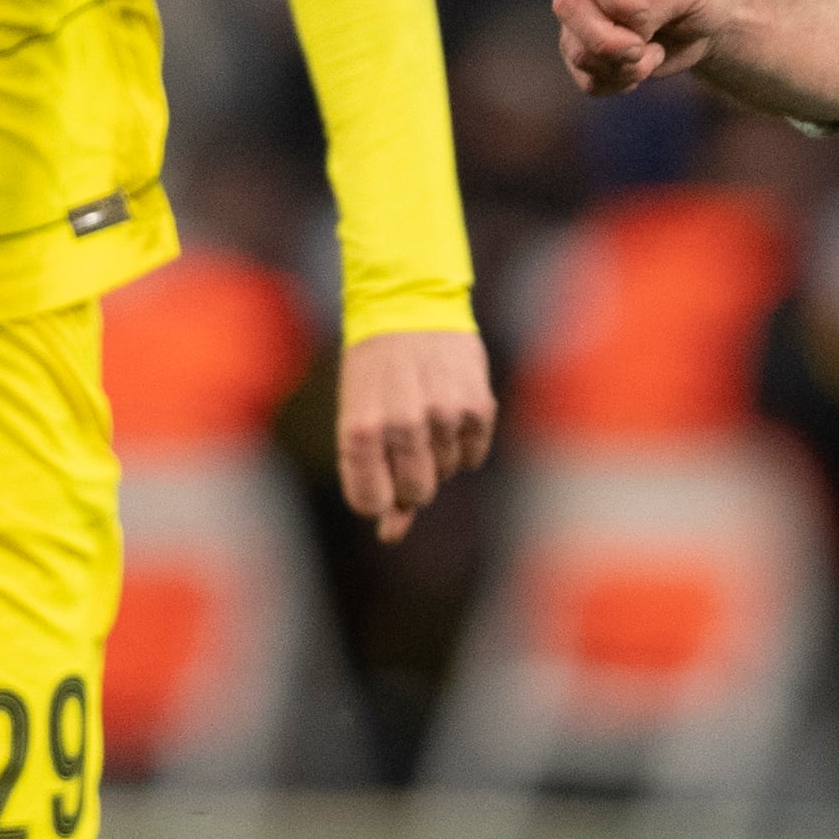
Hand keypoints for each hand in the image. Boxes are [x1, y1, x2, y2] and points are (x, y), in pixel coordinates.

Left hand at [333, 326, 494, 542]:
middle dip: (411, 476)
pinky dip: (463, 441)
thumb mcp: (360, 418)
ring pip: (446, 472)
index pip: (371, 502)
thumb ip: (374, 476)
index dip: (376, 495)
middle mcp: (402, 425)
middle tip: (405, 438)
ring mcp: (443, 417)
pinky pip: (473, 456)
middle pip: (415, 494)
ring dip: (437, 451)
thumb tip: (392, 536)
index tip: (378, 472)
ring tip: (425, 408)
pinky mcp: (478, 407)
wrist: (409, 302)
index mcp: (362, 429)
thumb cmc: (376, 370)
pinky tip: (450, 407)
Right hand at [554, 0, 723, 96]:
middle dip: (610, 40)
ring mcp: (578, 20)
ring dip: (624, 66)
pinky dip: (621, 82)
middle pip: (568, 7)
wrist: (704, 18)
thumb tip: (627, 41)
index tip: (646, 13)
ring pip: (579, 52)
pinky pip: (589, 81)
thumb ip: (654, 4)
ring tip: (653, 53)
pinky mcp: (584, 55)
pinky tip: (641, 66)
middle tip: (642, 48)